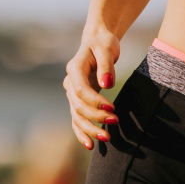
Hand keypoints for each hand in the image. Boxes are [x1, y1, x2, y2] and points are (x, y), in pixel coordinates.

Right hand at [63, 27, 119, 149]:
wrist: (98, 40)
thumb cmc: (103, 42)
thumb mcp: (107, 48)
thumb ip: (106, 65)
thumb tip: (107, 85)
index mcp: (74, 68)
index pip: (81, 90)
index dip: (95, 102)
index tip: (112, 109)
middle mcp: (70, 82)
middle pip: (78, 106)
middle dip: (95, 117)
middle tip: (115, 122)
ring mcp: (72, 92)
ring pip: (76, 116)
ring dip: (89, 129)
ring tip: (106, 139)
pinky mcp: (78, 99)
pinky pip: (76, 119)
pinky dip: (81, 132)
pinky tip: (90, 145)